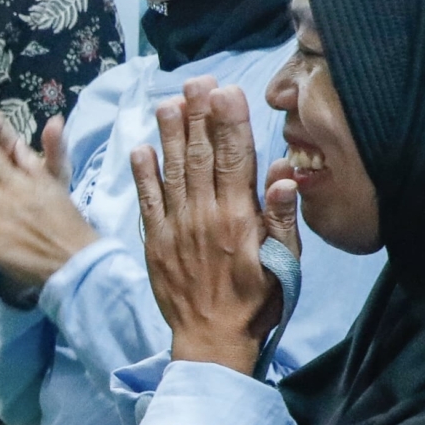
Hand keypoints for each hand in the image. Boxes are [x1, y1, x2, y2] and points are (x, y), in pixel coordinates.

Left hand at [130, 79, 301, 373]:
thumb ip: (281, 217)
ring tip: (169, 101)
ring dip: (170, 133)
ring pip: (172, 170)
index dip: (229, 122)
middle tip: (196, 81)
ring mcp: (176, 227)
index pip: (234, 158)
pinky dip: (144, 173)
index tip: (226, 90)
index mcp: (239, 218)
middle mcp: (204, 216)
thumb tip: (282, 175)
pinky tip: (141, 146)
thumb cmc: (257, 303)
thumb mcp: (283, 263)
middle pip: (201, 155)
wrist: (212, 342)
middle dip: (199, 115)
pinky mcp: (155, 241)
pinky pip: (147, 200)